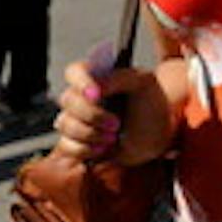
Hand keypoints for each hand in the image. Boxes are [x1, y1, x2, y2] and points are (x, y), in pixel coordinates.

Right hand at [54, 58, 174, 166]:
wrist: (157, 136)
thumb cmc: (151, 104)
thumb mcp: (144, 83)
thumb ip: (121, 77)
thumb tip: (96, 86)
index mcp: (96, 75)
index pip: (75, 71)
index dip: (81, 82)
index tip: (97, 94)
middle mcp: (82, 96)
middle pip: (68, 99)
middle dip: (92, 115)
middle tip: (116, 124)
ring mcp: (76, 119)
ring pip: (65, 124)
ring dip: (90, 134)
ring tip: (113, 138)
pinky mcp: (75, 142)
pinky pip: (65, 146)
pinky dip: (84, 150)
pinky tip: (103, 148)